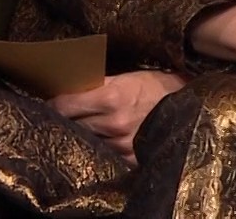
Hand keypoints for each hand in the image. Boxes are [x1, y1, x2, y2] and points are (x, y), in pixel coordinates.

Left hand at [49, 70, 186, 162]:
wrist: (187, 104)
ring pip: (86, 140)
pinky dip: (98, 146)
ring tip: (80, 126)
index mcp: (111, 97)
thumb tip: (68, 86)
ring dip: (81, 134)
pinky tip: (99, 140)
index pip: (65, 105)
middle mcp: (114, 122)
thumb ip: (97, 84)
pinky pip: (104, 154)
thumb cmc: (156, 86)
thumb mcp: (127, 77)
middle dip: (64, 119)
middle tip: (59, 114)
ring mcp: (122, 143)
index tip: (48, 102)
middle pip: (72, 124)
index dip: (53, 103)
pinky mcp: (129, 158)